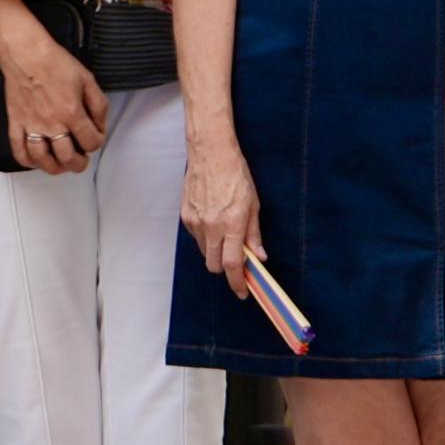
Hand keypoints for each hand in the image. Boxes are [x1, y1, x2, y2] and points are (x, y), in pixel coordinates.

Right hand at [0, 32, 105, 172]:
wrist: (26, 52)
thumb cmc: (54, 62)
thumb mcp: (87, 79)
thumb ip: (98, 105)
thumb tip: (99, 125)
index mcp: (72, 113)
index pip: (91, 143)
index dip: (97, 142)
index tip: (94, 137)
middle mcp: (52, 124)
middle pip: (68, 158)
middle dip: (78, 163)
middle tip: (80, 160)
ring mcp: (32, 125)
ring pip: (43, 160)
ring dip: (55, 167)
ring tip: (60, 164)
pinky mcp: (16, 122)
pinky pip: (19, 150)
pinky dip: (27, 161)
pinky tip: (36, 160)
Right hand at [181, 134, 262, 293]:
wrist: (211, 153)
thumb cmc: (236, 175)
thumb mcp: (253, 204)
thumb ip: (254, 234)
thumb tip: (259, 256)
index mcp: (232, 224)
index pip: (233, 265)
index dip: (237, 283)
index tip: (242, 292)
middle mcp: (211, 226)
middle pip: (214, 265)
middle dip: (225, 269)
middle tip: (235, 262)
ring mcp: (196, 221)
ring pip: (204, 252)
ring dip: (215, 252)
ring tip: (224, 235)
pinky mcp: (186, 215)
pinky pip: (196, 237)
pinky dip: (205, 238)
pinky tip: (213, 222)